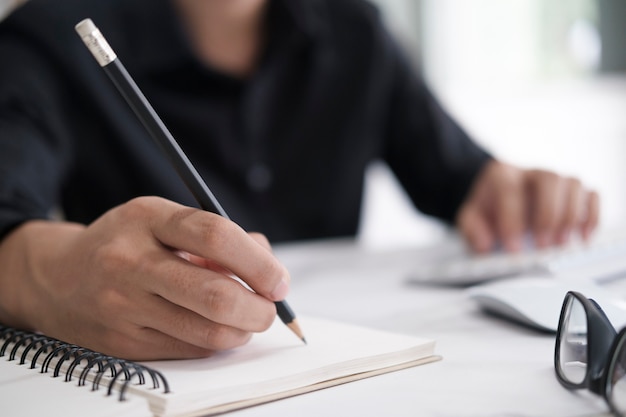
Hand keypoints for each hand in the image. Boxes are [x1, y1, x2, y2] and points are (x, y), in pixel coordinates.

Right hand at [0, 196, 289, 359]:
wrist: (57, 278)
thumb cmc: (125, 243)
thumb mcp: (163, 219)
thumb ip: (218, 235)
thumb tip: (268, 264)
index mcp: (147, 219)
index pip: (215, 236)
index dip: (258, 263)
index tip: (279, 281)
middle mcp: (131, 263)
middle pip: (215, 295)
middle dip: (258, 308)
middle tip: (270, 308)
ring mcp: (124, 307)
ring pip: (207, 332)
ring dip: (242, 330)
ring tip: (246, 319)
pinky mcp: (124, 343)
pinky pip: (189, 350)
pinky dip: (215, 342)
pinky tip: (215, 328)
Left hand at [456, 160, 599, 252]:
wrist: (496, 194)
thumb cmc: (488, 207)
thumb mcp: (470, 217)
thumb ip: (473, 230)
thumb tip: (485, 244)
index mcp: (502, 175)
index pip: (510, 188)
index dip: (513, 219)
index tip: (514, 248)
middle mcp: (532, 172)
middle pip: (550, 180)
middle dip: (548, 215)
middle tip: (541, 245)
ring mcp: (555, 179)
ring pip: (573, 184)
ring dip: (571, 216)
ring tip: (560, 243)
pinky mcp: (572, 191)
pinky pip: (591, 195)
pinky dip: (591, 216)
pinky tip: (582, 237)